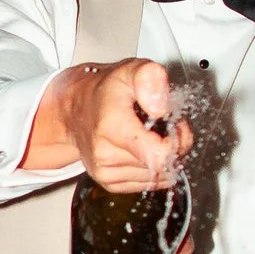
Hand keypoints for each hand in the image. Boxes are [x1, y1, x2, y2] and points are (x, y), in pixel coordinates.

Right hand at [62, 57, 191, 192]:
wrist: (76, 109)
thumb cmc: (106, 90)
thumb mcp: (130, 70)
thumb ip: (150, 78)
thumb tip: (161, 109)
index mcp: (112, 126)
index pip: (159, 156)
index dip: (178, 142)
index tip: (175, 126)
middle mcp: (105, 154)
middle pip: (162, 166)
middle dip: (173, 147)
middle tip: (163, 126)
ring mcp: (105, 172)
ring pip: (157, 176)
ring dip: (163, 158)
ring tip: (150, 136)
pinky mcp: (109, 183)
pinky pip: (147, 183)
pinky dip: (153, 168)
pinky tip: (143, 149)